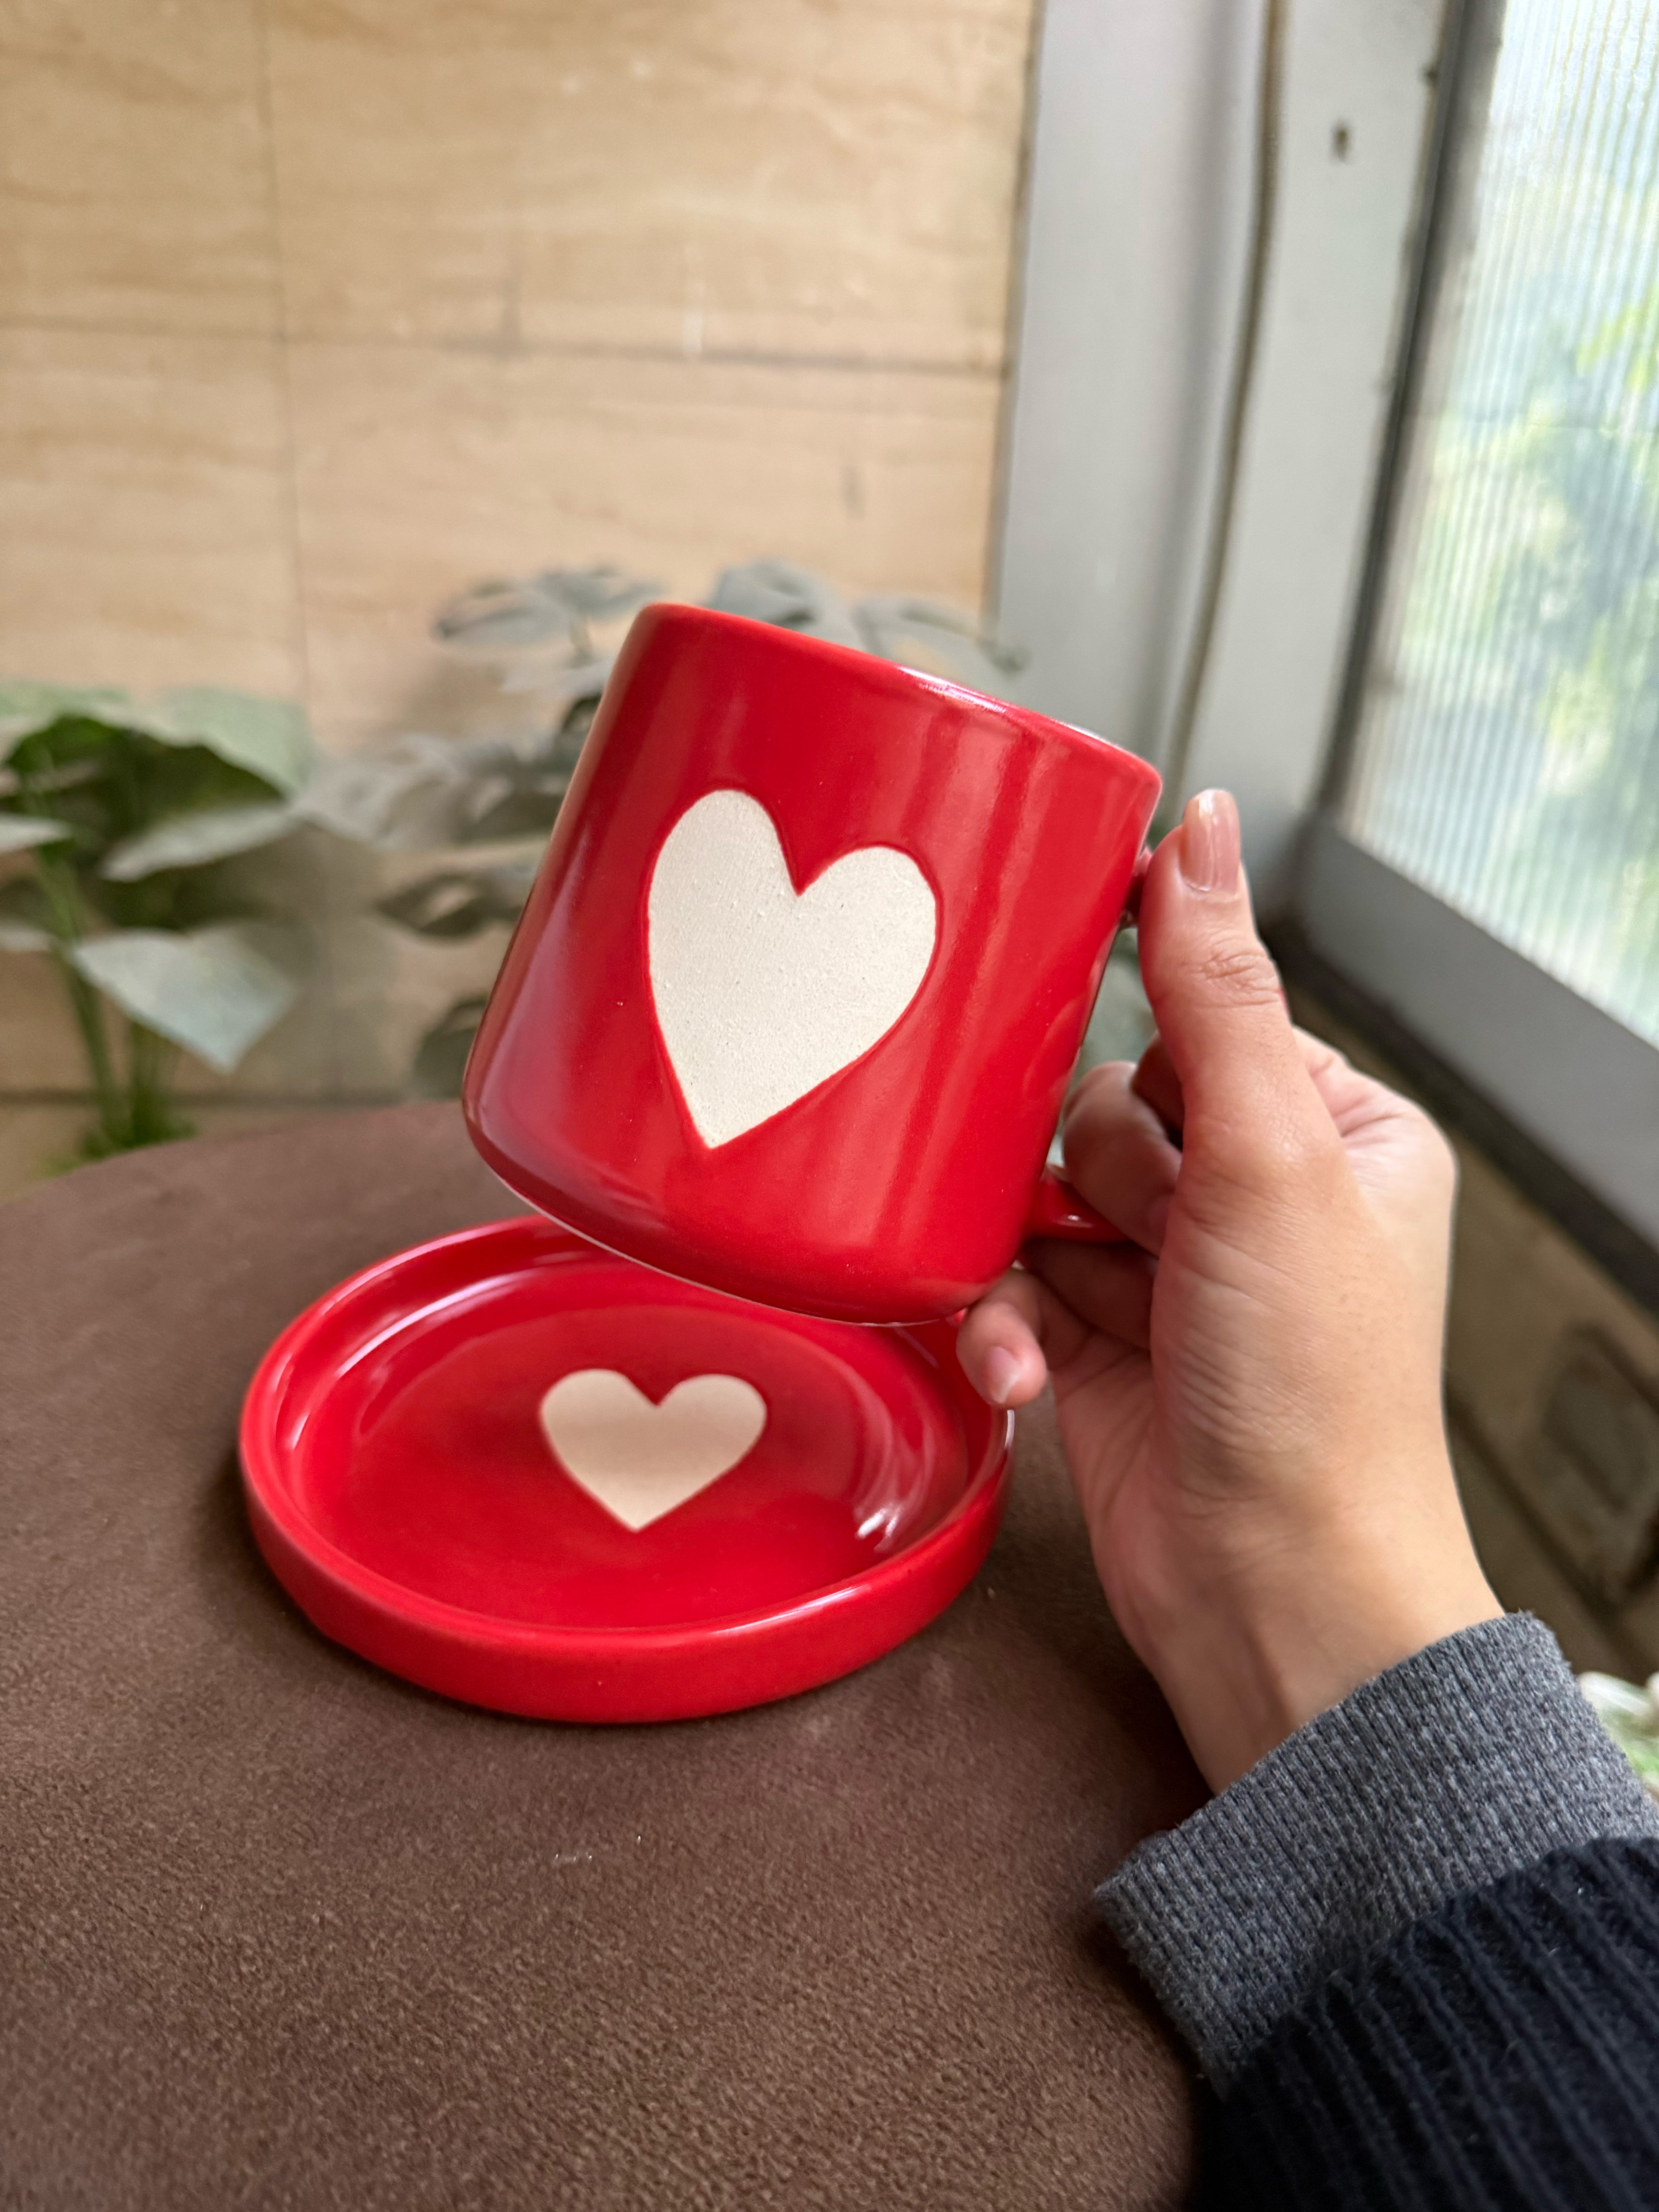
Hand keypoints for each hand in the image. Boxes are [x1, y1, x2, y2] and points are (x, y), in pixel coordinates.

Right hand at [957, 790, 1499, 1791]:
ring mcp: (1170, 1272)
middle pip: (1109, 1100)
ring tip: (1086, 1312)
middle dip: (1101, 1171)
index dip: (1153, 1044)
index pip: (1207, 1016)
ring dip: (1044, 1250)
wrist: (1270, 1590)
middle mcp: (1253, 1194)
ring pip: (1043, 1186)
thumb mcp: (1271, 1155)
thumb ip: (1218, 986)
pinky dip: (1006, 1323)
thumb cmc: (1311, 1390)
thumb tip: (1200, 828)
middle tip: (1148, 1239)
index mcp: (1332, 1131)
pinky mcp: (1094, 1342)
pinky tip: (1026, 1371)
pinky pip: (1010, 1280)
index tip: (1100, 1037)